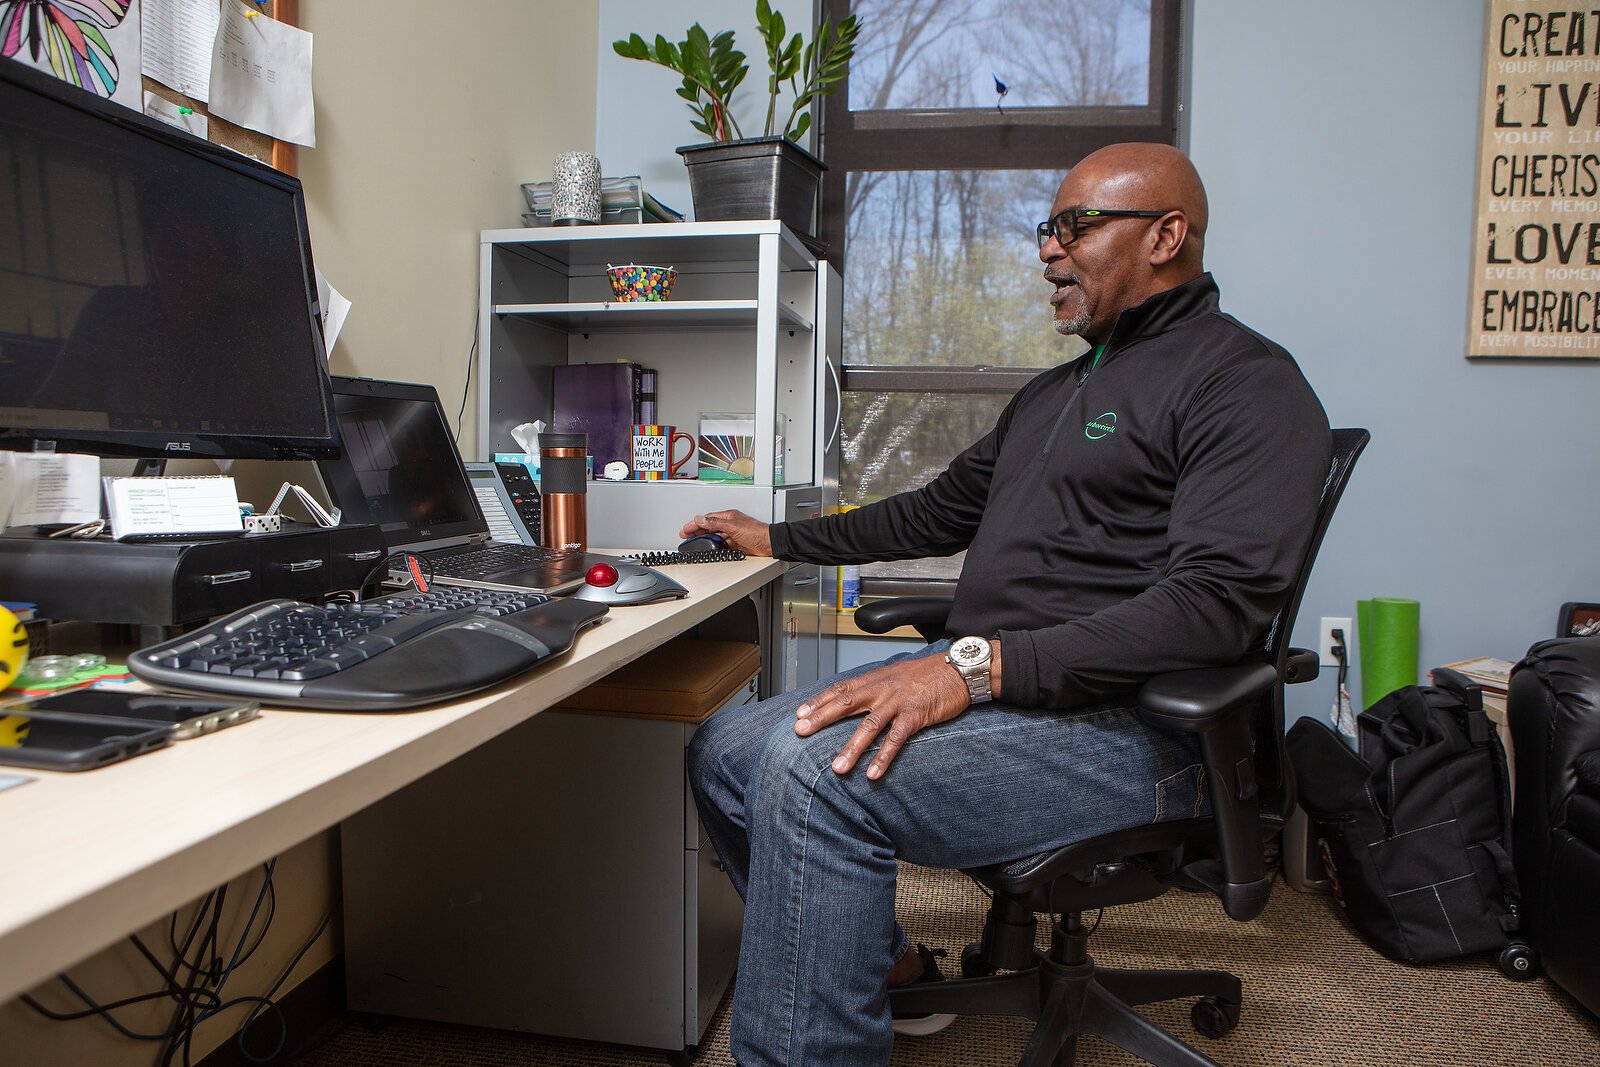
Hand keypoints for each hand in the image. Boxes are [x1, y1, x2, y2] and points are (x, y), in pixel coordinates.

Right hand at [679, 510, 773, 556]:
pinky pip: (720, 544)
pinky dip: (713, 546)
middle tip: (685, 536)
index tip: (685, 529)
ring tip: (693, 542)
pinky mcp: (735, 544)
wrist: (768, 543)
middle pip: (708, 527)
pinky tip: (709, 548)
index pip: (707, 518)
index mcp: (727, 516)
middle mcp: (729, 524)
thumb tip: (701, 519)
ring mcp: (732, 534)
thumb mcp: (732, 526)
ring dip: (703, 538)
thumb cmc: (756, 531)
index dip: (695, 523)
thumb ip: (715, 522)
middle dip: (696, 531)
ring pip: (713, 536)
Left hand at [795, 655, 972, 779]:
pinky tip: (873, 773)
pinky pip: (896, 739)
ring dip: (851, 748)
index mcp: (875, 679)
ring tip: (837, 768)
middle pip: (846, 703)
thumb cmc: (928, 674)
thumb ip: (876, 687)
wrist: (959, 669)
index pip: (840, 689)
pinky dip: (884, 757)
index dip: (819, 701)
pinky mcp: (916, 715)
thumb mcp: (896, 675)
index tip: (799, 713)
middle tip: (800, 731)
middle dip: (821, 718)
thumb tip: (857, 699)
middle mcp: (882, 689)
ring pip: (869, 726)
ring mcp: (898, 702)